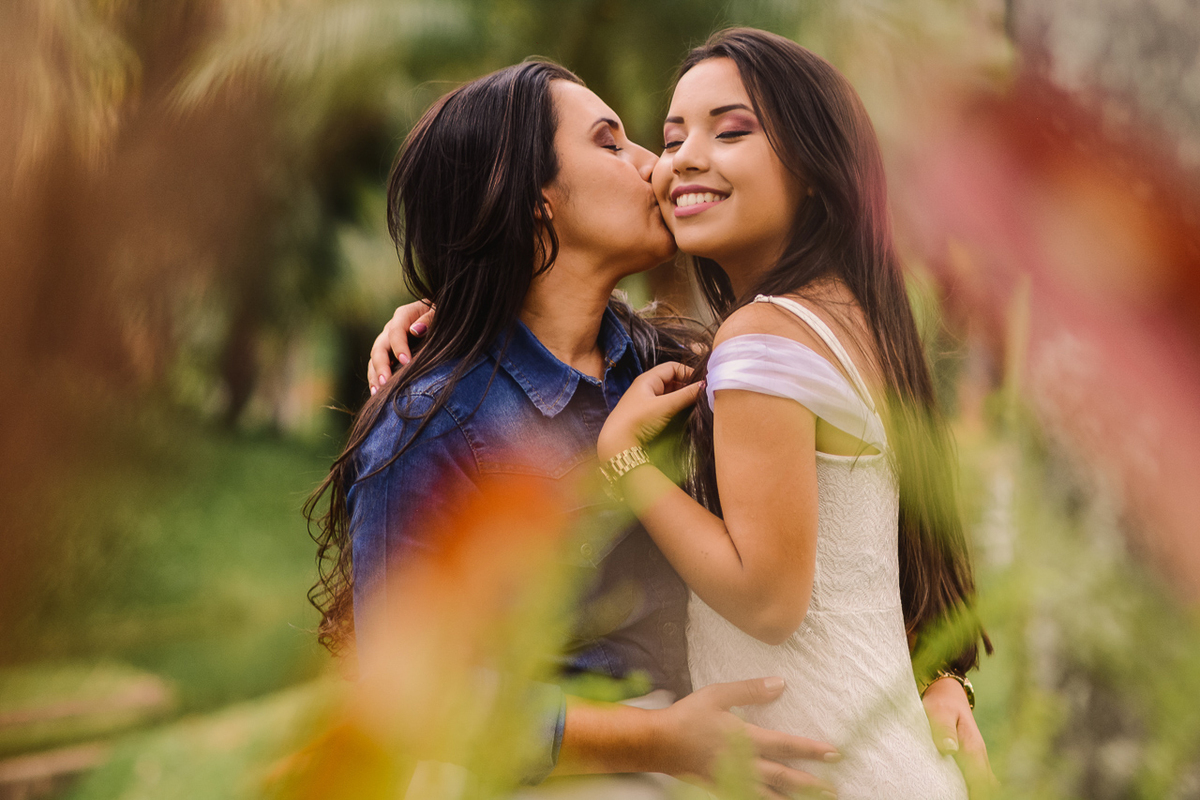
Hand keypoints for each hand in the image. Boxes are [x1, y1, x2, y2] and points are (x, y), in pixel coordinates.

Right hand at [367, 300, 434, 393]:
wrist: (443, 318)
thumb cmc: (443, 315)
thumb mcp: (440, 313)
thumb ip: (430, 319)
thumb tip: (416, 330)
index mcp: (404, 316)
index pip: (396, 332)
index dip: (399, 347)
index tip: (406, 362)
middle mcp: (391, 329)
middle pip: (380, 347)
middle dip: (381, 366)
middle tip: (385, 382)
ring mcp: (388, 342)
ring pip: (374, 359)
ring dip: (375, 375)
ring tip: (377, 393)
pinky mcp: (388, 355)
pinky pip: (377, 367)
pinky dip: (376, 379)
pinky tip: (378, 394)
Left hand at [597, 362, 701, 460]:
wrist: (617, 445)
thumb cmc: (637, 421)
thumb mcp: (665, 406)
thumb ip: (686, 395)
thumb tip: (705, 386)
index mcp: (648, 379)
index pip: (673, 367)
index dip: (688, 372)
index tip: (702, 383)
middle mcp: (648, 388)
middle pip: (673, 381)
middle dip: (688, 387)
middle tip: (703, 396)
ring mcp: (648, 402)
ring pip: (671, 395)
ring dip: (684, 399)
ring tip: (698, 405)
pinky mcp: (649, 416)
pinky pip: (668, 406)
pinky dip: (678, 408)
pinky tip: (686, 415)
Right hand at [656, 677, 838, 797]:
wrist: (659, 744)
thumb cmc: (688, 716)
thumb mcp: (718, 695)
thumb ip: (750, 690)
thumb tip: (780, 684)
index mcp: (745, 738)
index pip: (786, 746)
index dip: (811, 750)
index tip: (834, 753)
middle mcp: (743, 763)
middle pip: (784, 777)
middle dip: (811, 784)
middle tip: (833, 790)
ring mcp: (733, 779)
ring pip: (771, 795)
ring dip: (794, 799)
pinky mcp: (722, 788)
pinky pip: (750, 799)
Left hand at [922, 677, 996, 797]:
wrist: (947, 690)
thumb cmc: (941, 701)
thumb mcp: (940, 712)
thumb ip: (944, 730)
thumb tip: (949, 749)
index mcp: (973, 747)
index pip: (980, 780)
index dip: (978, 793)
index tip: (971, 799)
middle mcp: (979, 753)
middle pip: (987, 784)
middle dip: (980, 794)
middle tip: (967, 798)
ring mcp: (977, 754)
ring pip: (986, 781)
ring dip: (980, 790)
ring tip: (967, 797)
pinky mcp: (971, 754)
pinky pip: (980, 775)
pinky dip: (978, 786)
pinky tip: (969, 791)